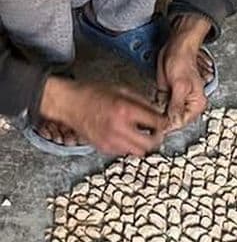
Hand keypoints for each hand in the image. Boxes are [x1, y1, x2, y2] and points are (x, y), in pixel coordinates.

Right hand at [38, 76, 165, 156]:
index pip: (156, 123)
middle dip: (156, 137)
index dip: (163, 122)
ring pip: (140, 152)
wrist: (68, 103)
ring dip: (143, 143)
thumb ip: (142, 101)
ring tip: (139, 133)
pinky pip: (125, 152)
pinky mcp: (105, 149)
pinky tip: (124, 135)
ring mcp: (111, 141)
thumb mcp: (120, 89)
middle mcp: (119, 128)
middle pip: (152, 143)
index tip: (163, 121)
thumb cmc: (91, 93)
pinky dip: (129, 145)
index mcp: (124, 110)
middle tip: (155, 130)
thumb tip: (157, 112)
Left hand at [157, 13, 213, 130]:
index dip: (169, 125)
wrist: (175, 48)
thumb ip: (177, 105)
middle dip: (163, 120)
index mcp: (196, 104)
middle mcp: (188, 104)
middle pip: (174, 119)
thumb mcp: (180, 85)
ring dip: (158, 114)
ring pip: (166, 113)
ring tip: (149, 114)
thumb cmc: (182, 61)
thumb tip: (175, 121)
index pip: (182, 121)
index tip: (157, 128)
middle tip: (150, 121)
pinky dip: (155, 106)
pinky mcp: (169, 94)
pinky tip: (149, 106)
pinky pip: (161, 105)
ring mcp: (178, 99)